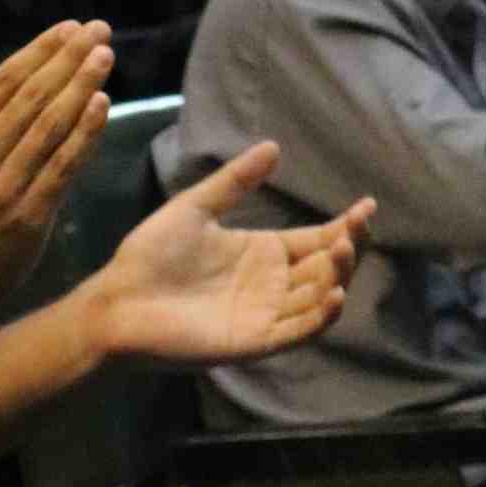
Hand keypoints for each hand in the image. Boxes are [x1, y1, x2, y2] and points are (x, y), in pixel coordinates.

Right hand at [0, 22, 115, 323]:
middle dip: (68, 60)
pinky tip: (103, 105)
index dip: (38, 52)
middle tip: (98, 30)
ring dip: (81, 88)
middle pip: (30, 99)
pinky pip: (63, 168)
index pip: (1, 85)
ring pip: (50, 128)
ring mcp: (3, 191)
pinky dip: (85, 135)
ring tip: (105, 57)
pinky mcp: (29, 219)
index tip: (68, 28)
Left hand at [78, 142, 370, 367]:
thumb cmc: (150, 254)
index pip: (317, 240)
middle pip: (327, 270)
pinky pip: (298, 331)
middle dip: (347, 251)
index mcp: (262, 252)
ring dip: (338, 278)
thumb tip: (273, 146)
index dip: (345, 226)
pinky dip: (321, 317)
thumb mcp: (195, 208)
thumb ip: (234, 181)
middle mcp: (272, 284)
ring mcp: (266, 314)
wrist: (118, 299)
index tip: (367, 205)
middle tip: (353, 230)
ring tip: (343, 250)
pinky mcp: (255, 340)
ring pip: (319, 299)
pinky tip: (335, 295)